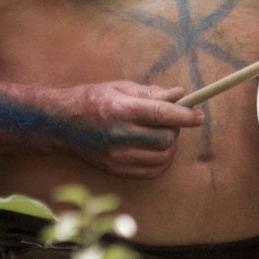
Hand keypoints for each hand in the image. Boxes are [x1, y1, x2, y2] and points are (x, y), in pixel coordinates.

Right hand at [65, 81, 205, 178]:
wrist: (59, 123)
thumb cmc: (90, 99)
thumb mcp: (119, 87)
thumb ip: (150, 93)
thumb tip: (179, 95)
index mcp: (121, 109)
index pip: (162, 114)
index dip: (185, 115)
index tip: (199, 116)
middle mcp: (119, 135)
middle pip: (165, 138)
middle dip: (175, 129)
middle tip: (171, 120)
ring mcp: (117, 156)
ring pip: (161, 157)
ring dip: (168, 145)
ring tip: (159, 133)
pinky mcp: (115, 170)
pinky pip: (150, 171)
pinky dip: (160, 160)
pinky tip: (153, 148)